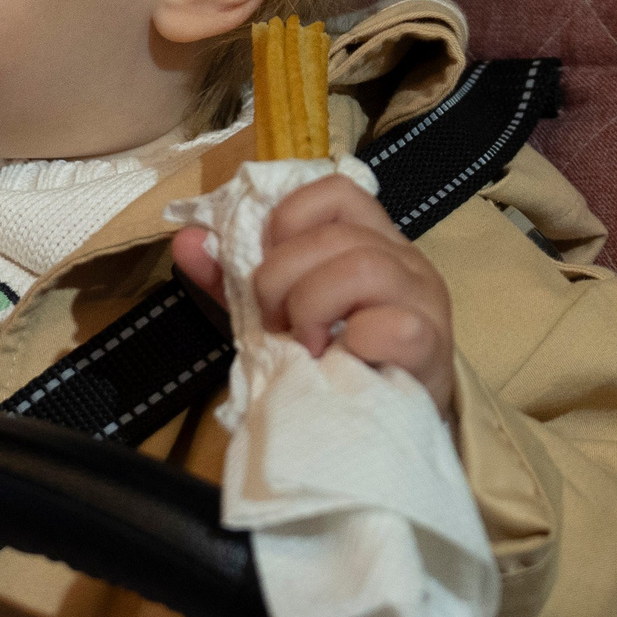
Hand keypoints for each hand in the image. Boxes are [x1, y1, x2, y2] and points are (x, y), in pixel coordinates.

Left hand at [170, 175, 455, 416]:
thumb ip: (233, 276)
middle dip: (281, 279)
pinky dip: (353, 343)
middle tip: (276, 324)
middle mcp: (404, 257)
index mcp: (369, 238)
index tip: (266, 265)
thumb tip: (186, 240)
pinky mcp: (431, 344)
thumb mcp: (280, 311)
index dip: (288, 219)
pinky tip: (344, 362)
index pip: (334, 191)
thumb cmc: (334, 357)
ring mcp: (424, 298)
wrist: (391, 426)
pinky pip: (391, 324)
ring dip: (313, 307)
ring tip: (307, 345)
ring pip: (361, 267)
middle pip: (334, 235)